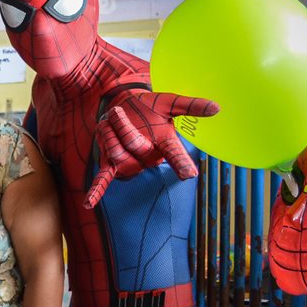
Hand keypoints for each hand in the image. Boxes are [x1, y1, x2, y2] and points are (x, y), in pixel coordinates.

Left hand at [86, 91, 218, 208]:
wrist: (125, 106)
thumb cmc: (149, 108)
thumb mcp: (168, 102)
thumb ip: (190, 105)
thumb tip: (217, 108)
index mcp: (166, 143)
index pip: (176, 154)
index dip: (181, 163)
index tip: (190, 174)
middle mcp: (149, 157)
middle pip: (132, 144)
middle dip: (122, 124)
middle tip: (118, 111)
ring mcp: (130, 163)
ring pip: (115, 151)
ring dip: (108, 131)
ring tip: (110, 121)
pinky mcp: (111, 164)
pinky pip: (104, 180)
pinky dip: (96, 192)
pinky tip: (88, 204)